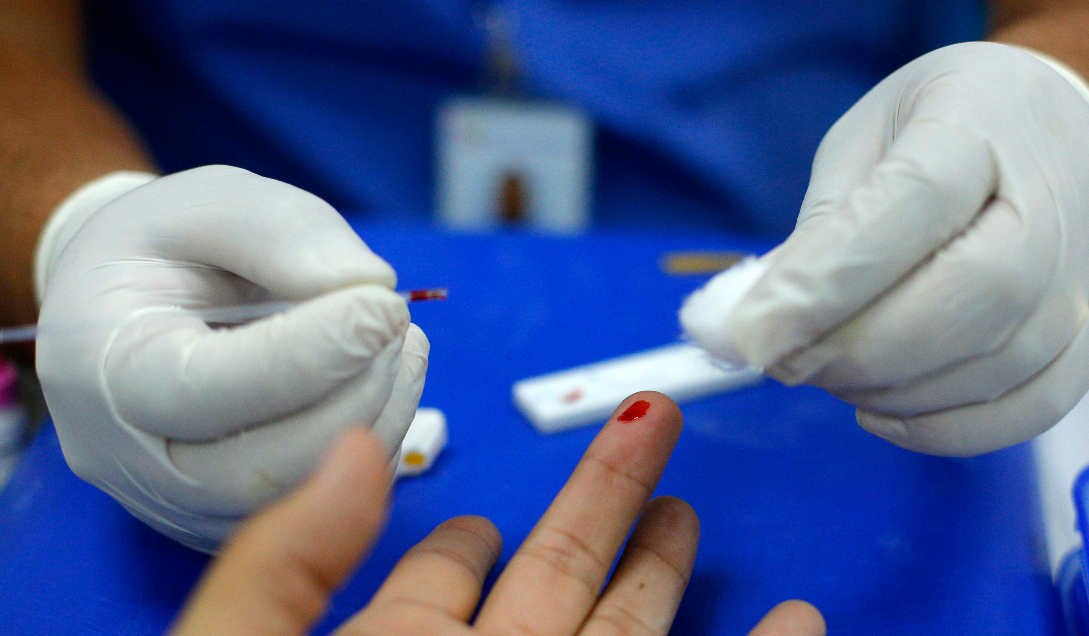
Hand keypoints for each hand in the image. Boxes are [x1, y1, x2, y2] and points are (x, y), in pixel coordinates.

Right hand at [35, 165, 428, 551]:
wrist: (128, 308)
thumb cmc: (162, 250)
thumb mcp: (203, 204)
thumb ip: (279, 230)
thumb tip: (369, 284)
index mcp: (106, 372)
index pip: (214, 389)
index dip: (315, 352)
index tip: (387, 305)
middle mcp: (135, 462)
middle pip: (268, 463)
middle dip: (357, 388)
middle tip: (395, 318)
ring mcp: (186, 505)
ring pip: (308, 495)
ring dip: (381, 415)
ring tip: (400, 341)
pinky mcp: (238, 520)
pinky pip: (326, 505)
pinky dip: (375, 442)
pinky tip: (385, 378)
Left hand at [167, 392, 825, 635]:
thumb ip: (289, 563)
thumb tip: (350, 452)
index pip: (447, 580)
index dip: (469, 538)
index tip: (485, 513)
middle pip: (558, 579)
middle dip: (601, 507)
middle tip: (639, 442)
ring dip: (665, 579)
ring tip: (689, 520)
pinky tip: (798, 626)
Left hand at [684, 42, 1088, 455]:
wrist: (1057, 128)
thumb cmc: (943, 129)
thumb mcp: (865, 142)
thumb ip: (818, 229)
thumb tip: (748, 323)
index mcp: (981, 124)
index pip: (911, 206)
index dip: (824, 281)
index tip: (750, 332)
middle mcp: (1055, 204)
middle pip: (966, 297)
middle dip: (852, 349)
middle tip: (781, 358)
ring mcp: (1083, 281)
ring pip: (990, 367)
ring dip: (882, 388)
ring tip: (824, 366)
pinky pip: (1022, 412)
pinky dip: (938, 428)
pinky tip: (879, 407)